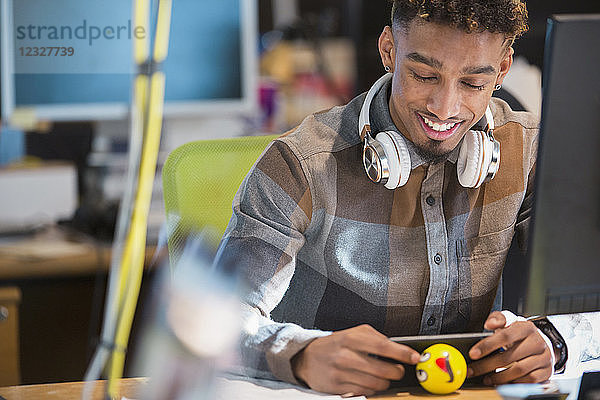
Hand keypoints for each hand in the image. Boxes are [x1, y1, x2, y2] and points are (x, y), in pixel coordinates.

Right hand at [291, 324, 420, 395]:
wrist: (307, 358)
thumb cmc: (335, 344)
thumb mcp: (354, 333)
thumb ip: (376, 339)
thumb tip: (400, 349)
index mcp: (351, 338)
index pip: (383, 346)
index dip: (402, 353)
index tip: (415, 357)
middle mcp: (345, 355)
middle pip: (383, 369)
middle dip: (396, 372)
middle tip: (398, 370)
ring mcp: (341, 373)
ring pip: (376, 384)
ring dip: (385, 382)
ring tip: (383, 376)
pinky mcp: (338, 387)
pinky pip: (365, 392)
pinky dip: (372, 389)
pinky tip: (368, 381)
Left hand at [467, 311, 552, 384]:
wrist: (543, 342)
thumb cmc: (520, 333)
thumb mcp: (510, 321)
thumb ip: (498, 318)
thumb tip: (489, 324)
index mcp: (526, 328)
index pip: (505, 336)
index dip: (487, 345)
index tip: (473, 354)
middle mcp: (537, 342)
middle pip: (509, 356)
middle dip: (487, 365)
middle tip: (472, 370)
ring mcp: (544, 358)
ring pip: (519, 370)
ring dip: (498, 377)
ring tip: (485, 379)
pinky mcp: (547, 372)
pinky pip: (529, 381)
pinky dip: (514, 383)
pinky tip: (502, 382)